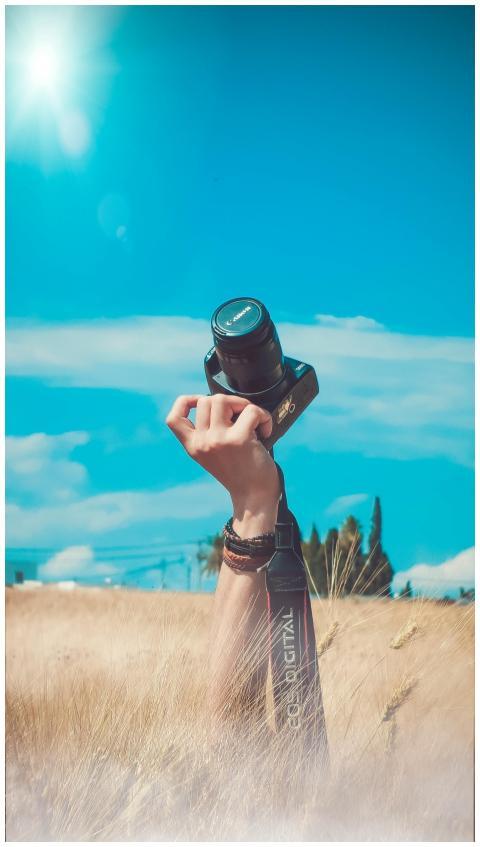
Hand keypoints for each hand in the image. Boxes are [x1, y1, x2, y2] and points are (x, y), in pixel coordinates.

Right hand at [165, 394, 279, 535]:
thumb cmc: (240, 474)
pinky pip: (251, 410)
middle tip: (241, 416)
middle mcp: (202, 442)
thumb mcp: (213, 455)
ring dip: (243, 404)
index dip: (185, 402)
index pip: (173, 418)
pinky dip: (263, 416)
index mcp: (193, 447)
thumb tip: (222, 403)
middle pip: (206, 400)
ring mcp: (219, 440)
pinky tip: (265, 430)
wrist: (254, 498)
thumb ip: (208, 433)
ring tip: (252, 420)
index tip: (201, 401)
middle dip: (228, 402)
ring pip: (223, 399)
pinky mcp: (239, 439)